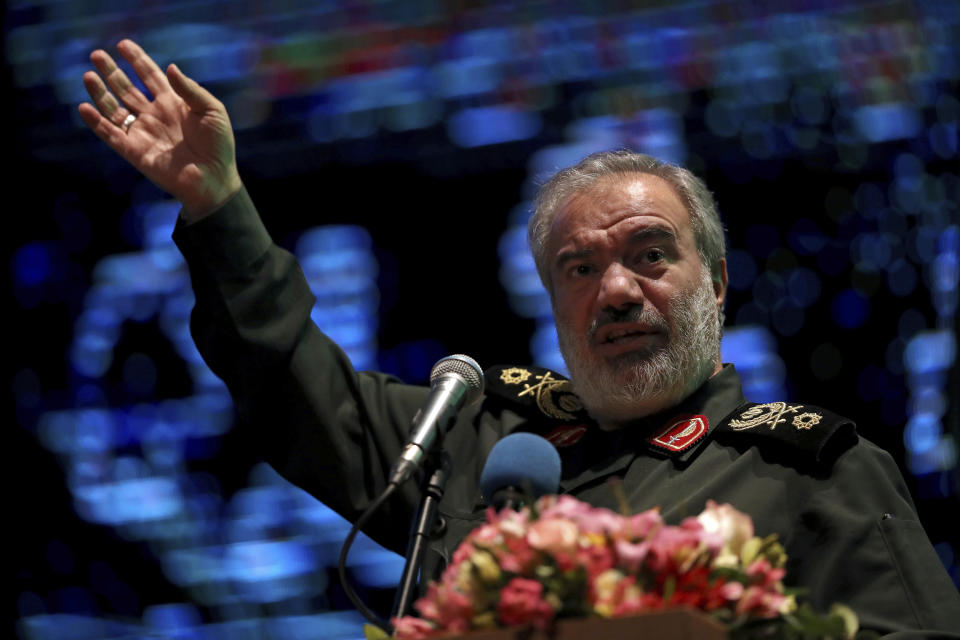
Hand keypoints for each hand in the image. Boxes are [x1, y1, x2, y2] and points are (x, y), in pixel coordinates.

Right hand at [78, 39, 241, 219]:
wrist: (215, 179)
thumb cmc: (219, 145)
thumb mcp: (212, 111)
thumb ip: (191, 90)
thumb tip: (170, 67)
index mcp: (173, 103)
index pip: (150, 76)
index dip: (137, 60)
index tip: (123, 44)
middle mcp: (154, 115)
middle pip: (126, 88)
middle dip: (111, 72)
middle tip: (96, 55)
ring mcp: (144, 133)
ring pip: (114, 109)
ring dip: (100, 93)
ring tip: (88, 75)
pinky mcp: (135, 152)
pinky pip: (112, 135)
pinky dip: (97, 123)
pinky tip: (85, 108)